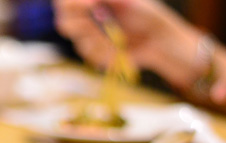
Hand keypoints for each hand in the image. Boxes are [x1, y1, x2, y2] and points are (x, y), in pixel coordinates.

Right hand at [52, 0, 225, 93]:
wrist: (161, 42)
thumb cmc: (148, 16)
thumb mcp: (129, 2)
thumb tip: (91, 1)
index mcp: (92, 2)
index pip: (65, 2)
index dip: (73, 4)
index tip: (92, 4)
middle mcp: (85, 18)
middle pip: (64, 22)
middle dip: (84, 24)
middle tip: (105, 21)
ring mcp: (88, 38)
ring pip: (78, 41)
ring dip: (100, 39)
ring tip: (120, 37)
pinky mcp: (94, 55)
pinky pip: (90, 55)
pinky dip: (106, 51)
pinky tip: (120, 48)